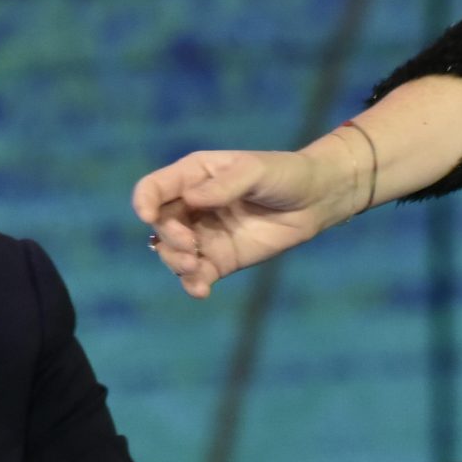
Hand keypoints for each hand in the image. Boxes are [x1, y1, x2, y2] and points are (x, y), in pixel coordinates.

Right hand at [131, 148, 355, 297]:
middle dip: (168, 237)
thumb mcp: (255, 171)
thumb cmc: (285, 174)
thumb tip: (192, 199)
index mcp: (194, 176)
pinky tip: (202, 290)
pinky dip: (193, 284)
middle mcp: (193, 205)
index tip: (147, 216)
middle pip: (160, 225)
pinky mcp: (221, 259)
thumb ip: (224, 185)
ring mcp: (205, 234)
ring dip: (176, 263)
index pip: (155, 188)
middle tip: (190, 246)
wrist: (316, 200)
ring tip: (196, 267)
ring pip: (172, 253)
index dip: (144, 201)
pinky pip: (197, 275)